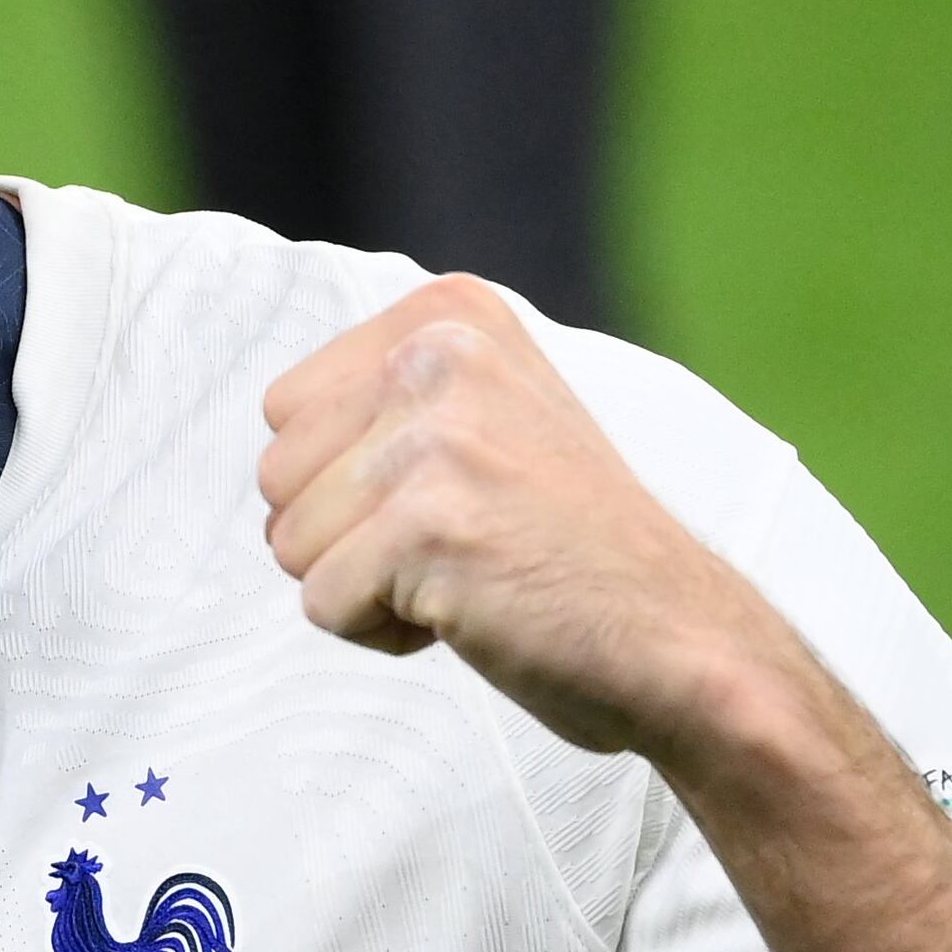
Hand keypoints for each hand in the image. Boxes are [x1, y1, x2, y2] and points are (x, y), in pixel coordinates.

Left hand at [256, 277, 810, 771]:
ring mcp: (435, 436)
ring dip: (364, 586)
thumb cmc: (567, 546)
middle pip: (274, 476)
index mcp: (447, 313)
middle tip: (458, 544)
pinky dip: (382, 633)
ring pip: (288, 543)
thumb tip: (272, 411)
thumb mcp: (485, 418)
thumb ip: (387, 398)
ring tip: (468, 573)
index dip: (345, 481)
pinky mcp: (429, 523)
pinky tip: (470, 612)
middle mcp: (438, 354)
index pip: (284, 408)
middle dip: (344, 536)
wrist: (679, 638)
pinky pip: (322, 604)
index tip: (450, 494)